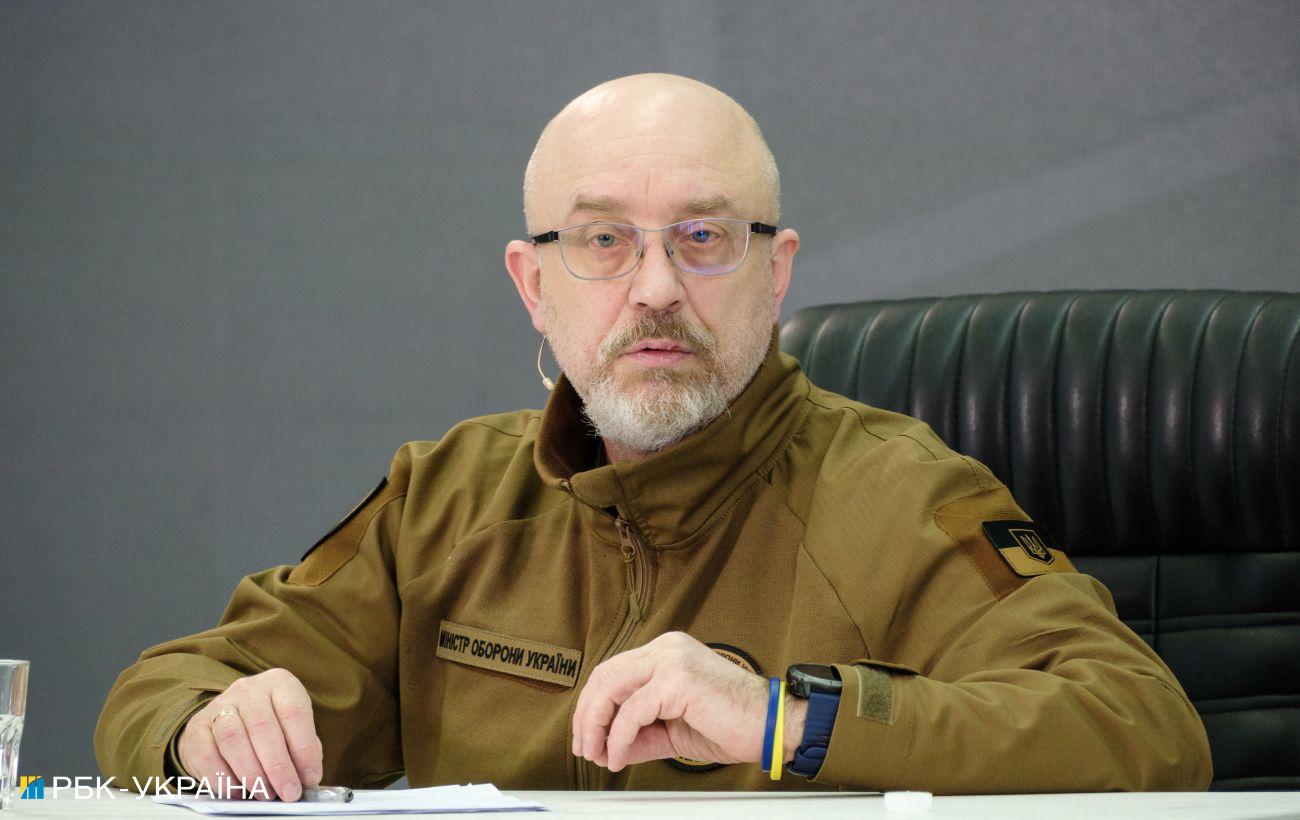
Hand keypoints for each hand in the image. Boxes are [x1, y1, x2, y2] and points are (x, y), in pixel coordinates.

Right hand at [177, 668, 322, 800]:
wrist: (229, 720)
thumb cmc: (271, 728)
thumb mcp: (293, 729)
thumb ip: (303, 749)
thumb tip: (307, 777)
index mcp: (280, 683)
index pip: (294, 712)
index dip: (304, 748)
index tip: (310, 777)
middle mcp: (249, 689)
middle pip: (263, 726)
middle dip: (278, 766)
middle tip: (288, 792)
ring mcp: (220, 705)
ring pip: (233, 738)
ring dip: (251, 773)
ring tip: (265, 794)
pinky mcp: (197, 727)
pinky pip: (207, 755)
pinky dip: (223, 778)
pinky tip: (238, 791)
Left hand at [571, 632, 806, 771]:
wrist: (772, 726)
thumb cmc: (732, 724)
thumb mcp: (673, 730)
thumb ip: (640, 735)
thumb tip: (606, 749)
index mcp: (667, 652)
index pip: (613, 671)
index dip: (592, 706)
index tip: (587, 737)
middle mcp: (667, 648)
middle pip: (605, 675)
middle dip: (587, 716)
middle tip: (584, 748)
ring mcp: (672, 659)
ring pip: (612, 688)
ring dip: (596, 726)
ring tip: (597, 754)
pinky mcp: (678, 680)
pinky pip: (633, 711)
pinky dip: (619, 737)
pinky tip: (619, 756)